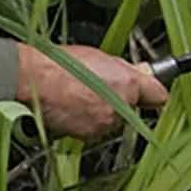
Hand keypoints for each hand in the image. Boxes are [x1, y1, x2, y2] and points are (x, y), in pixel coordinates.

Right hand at [15, 43, 168, 139]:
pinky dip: (84, 120)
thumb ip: (121, 68)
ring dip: (99, 111)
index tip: (150, 92)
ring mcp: (105, 123)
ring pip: (111, 120)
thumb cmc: (57, 63)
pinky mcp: (88, 135)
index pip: (158, 95)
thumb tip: (135, 72)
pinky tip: (70, 106)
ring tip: (77, 94)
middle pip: (130, 108)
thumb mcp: (96, 55)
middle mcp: (121, 105)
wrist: (32, 80)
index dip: (151, 93)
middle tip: (97, 87)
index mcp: (128, 82)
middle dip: (118, 100)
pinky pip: (93, 129)